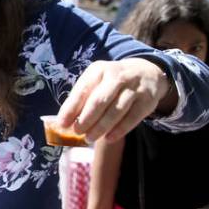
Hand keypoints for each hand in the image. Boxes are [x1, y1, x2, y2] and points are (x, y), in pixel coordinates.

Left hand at [57, 58, 174, 142]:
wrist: (146, 72)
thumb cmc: (112, 81)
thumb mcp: (96, 80)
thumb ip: (82, 98)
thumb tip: (65, 122)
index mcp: (99, 70)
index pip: (82, 90)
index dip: (70, 109)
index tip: (62, 124)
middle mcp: (117, 76)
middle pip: (99, 101)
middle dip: (86, 119)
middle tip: (77, 132)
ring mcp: (134, 88)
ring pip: (115, 111)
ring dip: (100, 128)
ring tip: (89, 138)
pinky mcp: (147, 101)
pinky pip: (132, 118)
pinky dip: (119, 130)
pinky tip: (108, 138)